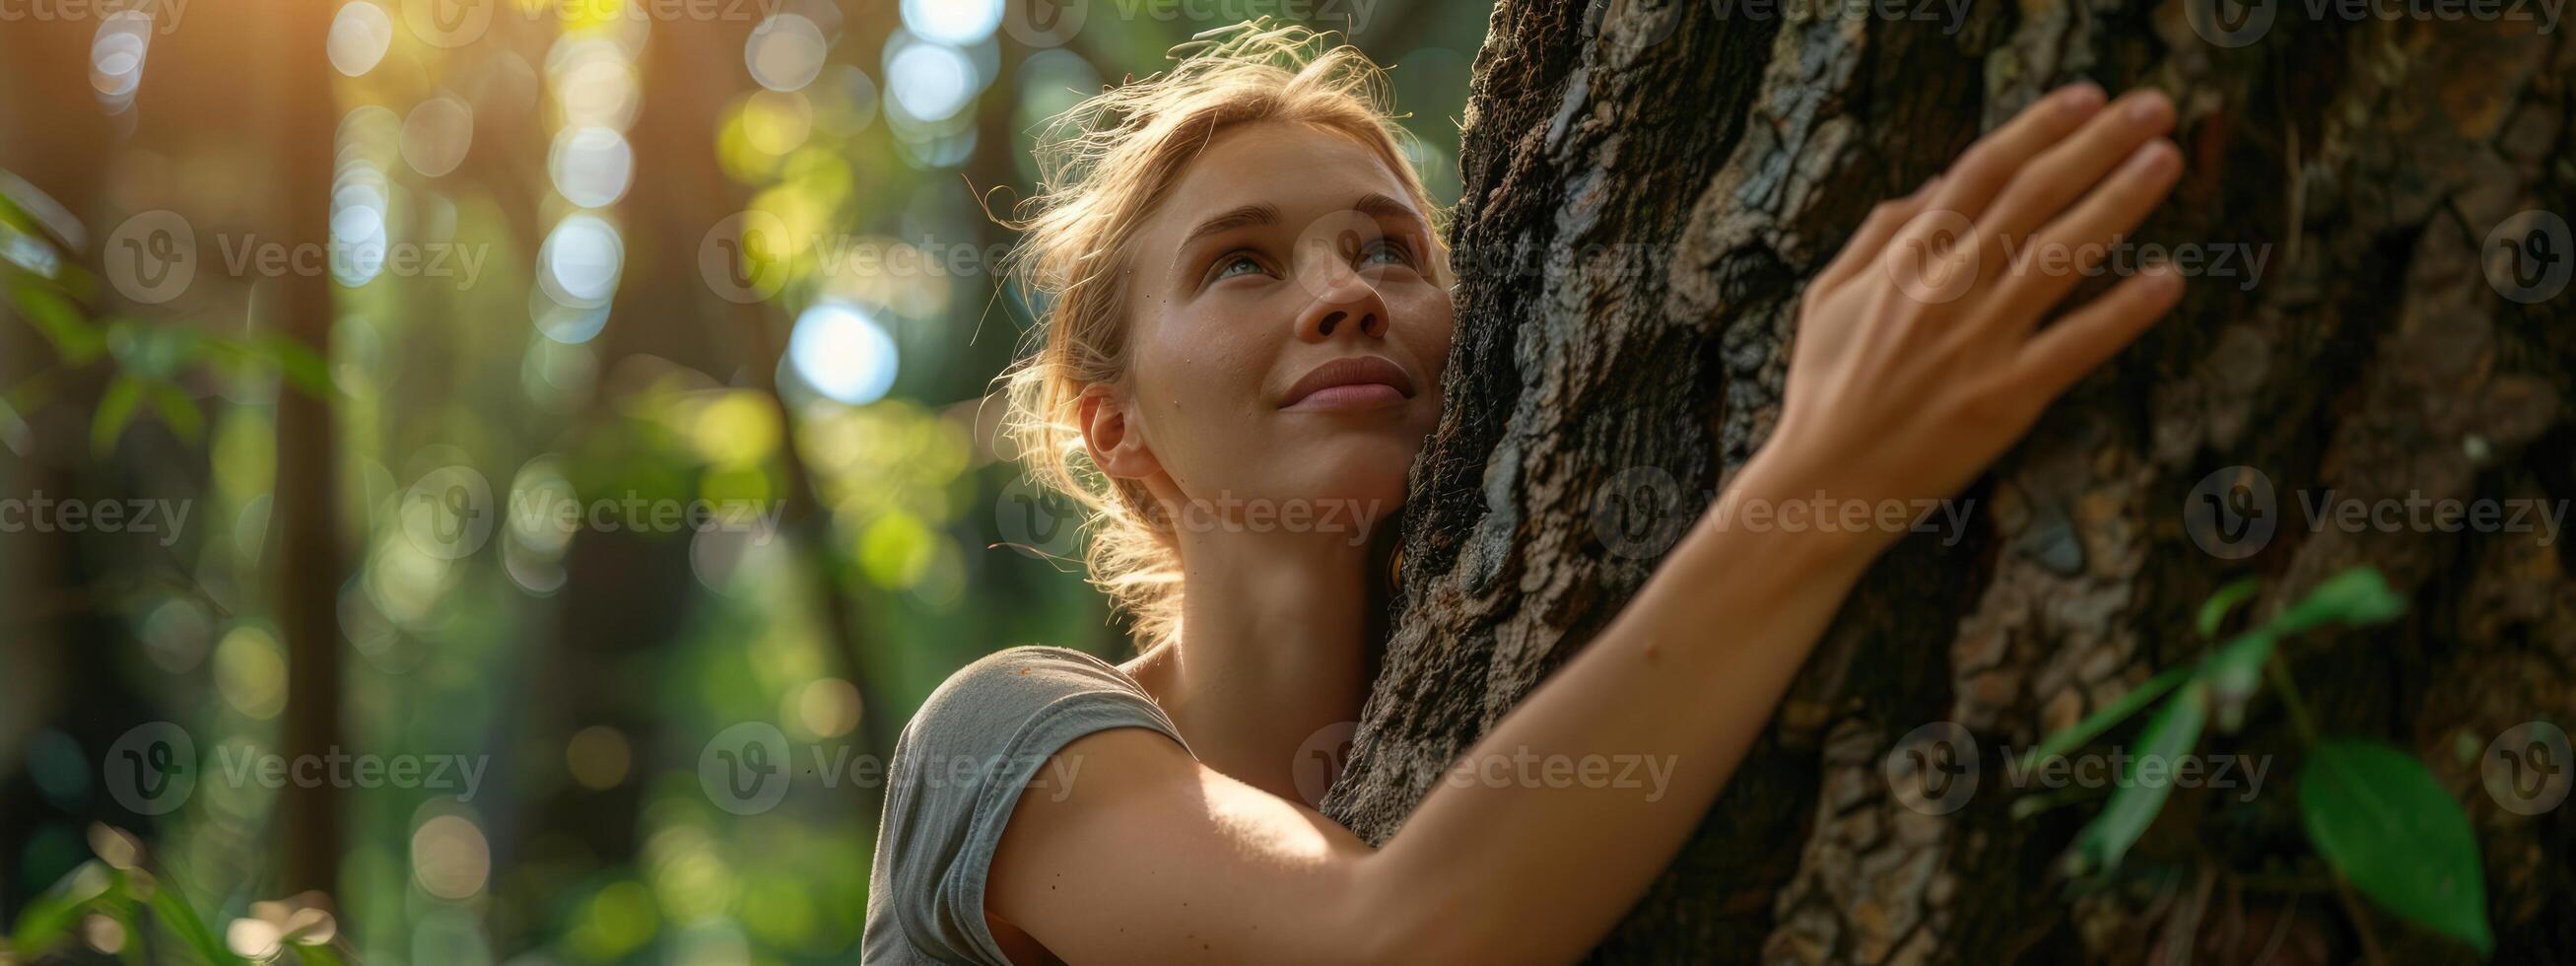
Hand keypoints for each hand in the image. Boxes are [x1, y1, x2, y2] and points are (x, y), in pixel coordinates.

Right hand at [1758, 83, 2183, 552]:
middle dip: (2096, 145)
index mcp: (1901, 261)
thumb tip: (1939, 181)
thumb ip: (1879, 233)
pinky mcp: (2006, 398)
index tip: (2086, 99)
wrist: (1825, 484)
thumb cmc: (1824, 391)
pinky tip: (2169, 278)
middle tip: (2152, 109)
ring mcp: (1978, 343)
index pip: (1980, 172)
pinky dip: (2124, 311)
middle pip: (2031, 197)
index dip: (2037, 128)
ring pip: (2060, 255)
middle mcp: (1944, 291)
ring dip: (2119, 202)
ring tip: (2165, 160)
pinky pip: (2076, 345)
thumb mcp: (1829, 297)